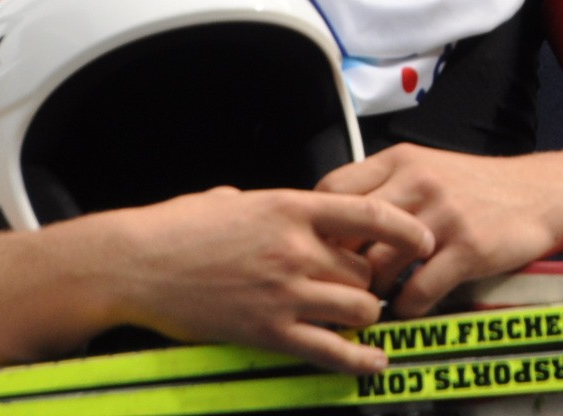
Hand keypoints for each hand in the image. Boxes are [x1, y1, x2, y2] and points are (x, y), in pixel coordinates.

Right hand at [102, 185, 434, 372]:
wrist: (137, 263)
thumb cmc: (179, 227)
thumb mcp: (236, 198)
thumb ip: (275, 205)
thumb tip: (291, 212)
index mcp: (291, 207)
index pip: (370, 213)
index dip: (406, 228)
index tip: (425, 237)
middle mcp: (296, 249)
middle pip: (366, 268)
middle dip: (373, 278)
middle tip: (372, 285)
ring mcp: (284, 292)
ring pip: (358, 307)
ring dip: (364, 313)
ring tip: (361, 314)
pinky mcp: (267, 330)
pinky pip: (328, 349)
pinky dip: (358, 360)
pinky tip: (374, 363)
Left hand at [318, 145, 562, 316]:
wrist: (541, 193)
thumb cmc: (476, 187)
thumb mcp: (427, 168)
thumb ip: (384, 186)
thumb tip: (332, 223)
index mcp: (401, 160)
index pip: (331, 190)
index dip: (319, 226)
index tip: (321, 248)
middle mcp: (418, 183)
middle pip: (349, 236)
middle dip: (340, 269)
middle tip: (340, 288)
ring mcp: (444, 217)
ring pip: (378, 268)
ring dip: (372, 293)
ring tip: (373, 302)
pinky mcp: (468, 249)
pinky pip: (417, 292)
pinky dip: (407, 307)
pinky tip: (410, 306)